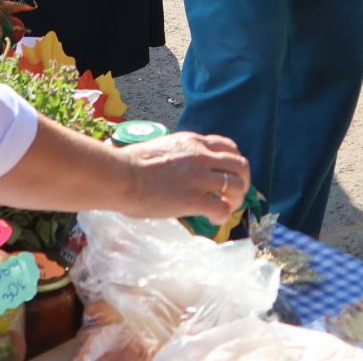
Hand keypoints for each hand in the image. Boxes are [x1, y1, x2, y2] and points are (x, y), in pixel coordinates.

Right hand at [120, 131, 251, 225]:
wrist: (121, 175)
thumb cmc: (131, 164)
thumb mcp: (164, 148)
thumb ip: (181, 156)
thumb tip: (182, 169)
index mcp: (193, 142)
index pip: (229, 147)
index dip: (233, 164)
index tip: (227, 176)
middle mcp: (201, 156)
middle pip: (240, 166)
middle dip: (242, 182)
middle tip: (232, 195)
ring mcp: (200, 177)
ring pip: (237, 186)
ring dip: (235, 200)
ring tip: (224, 209)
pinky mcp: (195, 199)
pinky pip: (223, 208)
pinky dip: (222, 216)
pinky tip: (213, 221)